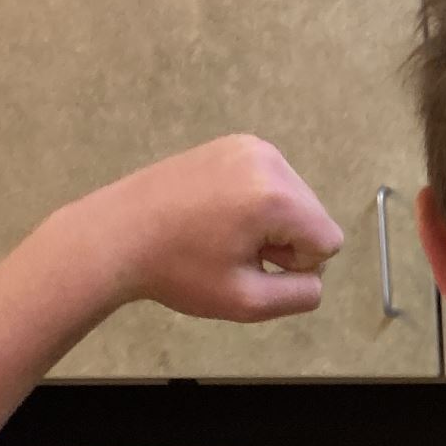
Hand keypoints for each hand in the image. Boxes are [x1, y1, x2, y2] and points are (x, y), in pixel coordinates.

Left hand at [65, 135, 345, 322]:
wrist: (117, 234)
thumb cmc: (179, 272)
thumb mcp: (247, 302)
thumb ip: (300, 295)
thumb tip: (315, 278)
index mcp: (275, 196)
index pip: (329, 240)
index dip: (298, 266)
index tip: (254, 266)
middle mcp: (269, 160)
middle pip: (314, 215)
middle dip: (287, 241)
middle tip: (234, 252)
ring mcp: (249, 146)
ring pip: (295, 199)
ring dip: (271, 224)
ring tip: (224, 234)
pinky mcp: (232, 144)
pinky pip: (271, 182)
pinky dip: (256, 204)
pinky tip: (219, 216)